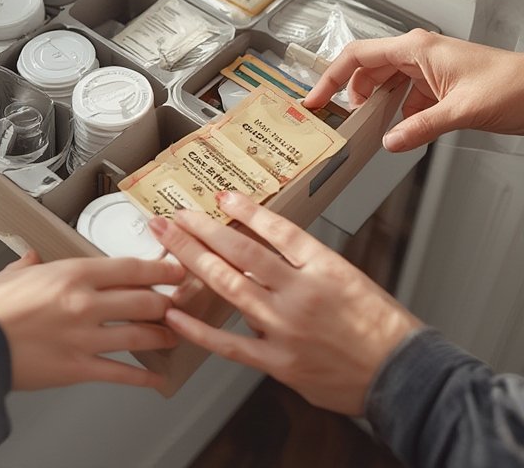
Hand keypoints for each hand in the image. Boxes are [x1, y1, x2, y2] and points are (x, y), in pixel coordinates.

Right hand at [0, 250, 186, 390]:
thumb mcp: (12, 274)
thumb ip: (29, 264)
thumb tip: (32, 258)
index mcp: (73, 273)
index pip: (130, 267)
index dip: (159, 268)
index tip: (173, 268)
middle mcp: (85, 303)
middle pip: (144, 300)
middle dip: (167, 302)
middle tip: (178, 302)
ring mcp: (85, 337)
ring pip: (139, 334)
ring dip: (162, 335)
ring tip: (173, 335)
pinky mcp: (78, 368)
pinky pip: (120, 372)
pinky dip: (143, 377)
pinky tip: (155, 378)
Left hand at [149, 193, 419, 415]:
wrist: (402, 375)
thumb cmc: (380, 327)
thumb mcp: (348, 278)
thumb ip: (305, 266)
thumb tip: (264, 253)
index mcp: (323, 266)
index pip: (277, 229)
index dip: (247, 210)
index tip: (223, 196)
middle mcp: (301, 293)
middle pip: (242, 252)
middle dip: (203, 229)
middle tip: (177, 213)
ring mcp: (286, 328)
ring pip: (230, 286)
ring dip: (194, 260)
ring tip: (170, 241)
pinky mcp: (279, 362)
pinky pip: (229, 344)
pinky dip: (199, 329)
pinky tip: (175, 313)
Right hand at [304, 28, 523, 151]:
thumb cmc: (513, 85)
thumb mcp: (461, 111)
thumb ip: (420, 127)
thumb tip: (390, 141)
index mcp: (417, 48)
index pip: (358, 56)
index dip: (331, 76)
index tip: (315, 97)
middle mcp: (419, 52)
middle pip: (368, 69)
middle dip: (351, 93)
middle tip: (338, 118)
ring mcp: (429, 67)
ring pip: (387, 82)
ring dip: (376, 104)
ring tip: (366, 125)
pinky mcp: (440, 83)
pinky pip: (407, 95)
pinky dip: (398, 112)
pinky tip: (399, 130)